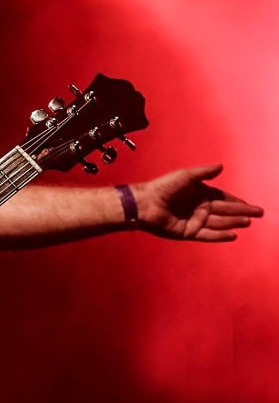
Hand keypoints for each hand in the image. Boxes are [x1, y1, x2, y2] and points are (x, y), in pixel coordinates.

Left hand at [135, 165, 263, 240]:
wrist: (145, 203)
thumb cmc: (163, 187)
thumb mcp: (185, 176)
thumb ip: (203, 173)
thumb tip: (221, 166)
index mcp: (200, 194)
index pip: (223, 198)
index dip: (237, 201)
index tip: (250, 205)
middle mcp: (199, 208)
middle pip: (225, 211)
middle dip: (242, 212)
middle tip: (259, 214)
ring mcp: (194, 221)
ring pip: (219, 223)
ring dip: (234, 222)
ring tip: (248, 222)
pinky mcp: (187, 232)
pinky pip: (207, 234)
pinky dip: (220, 235)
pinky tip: (233, 235)